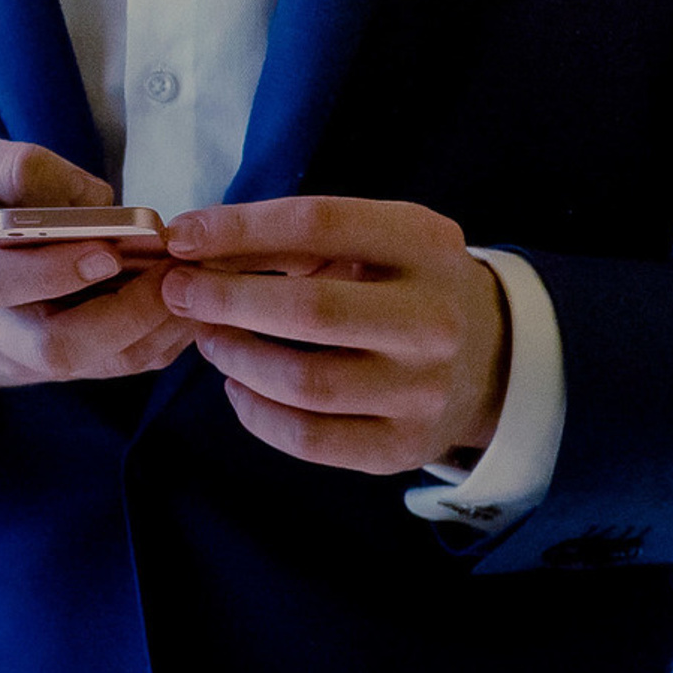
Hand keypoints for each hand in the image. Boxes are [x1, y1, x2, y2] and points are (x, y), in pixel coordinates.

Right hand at [0, 131, 193, 395]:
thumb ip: (13, 164)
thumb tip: (93, 196)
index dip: (50, 272)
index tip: (106, 251)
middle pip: (53, 347)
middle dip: (124, 316)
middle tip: (174, 273)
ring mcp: (14, 355)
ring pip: (87, 366)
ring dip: (149, 333)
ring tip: (195, 284)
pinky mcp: (41, 368)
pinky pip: (99, 367)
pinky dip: (150, 343)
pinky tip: (183, 303)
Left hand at [160, 197, 508, 475]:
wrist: (492, 356)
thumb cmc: (407, 281)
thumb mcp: (376, 236)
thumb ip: (298, 237)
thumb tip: (197, 244)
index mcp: (423, 244)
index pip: (320, 225)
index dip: (240, 228)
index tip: (181, 236)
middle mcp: (431, 319)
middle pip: (311, 311)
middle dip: (227, 299)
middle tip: (179, 291)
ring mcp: (422, 390)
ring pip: (304, 382)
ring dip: (236, 357)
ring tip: (206, 336)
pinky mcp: (403, 447)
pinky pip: (311, 439)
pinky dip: (257, 415)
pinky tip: (236, 386)